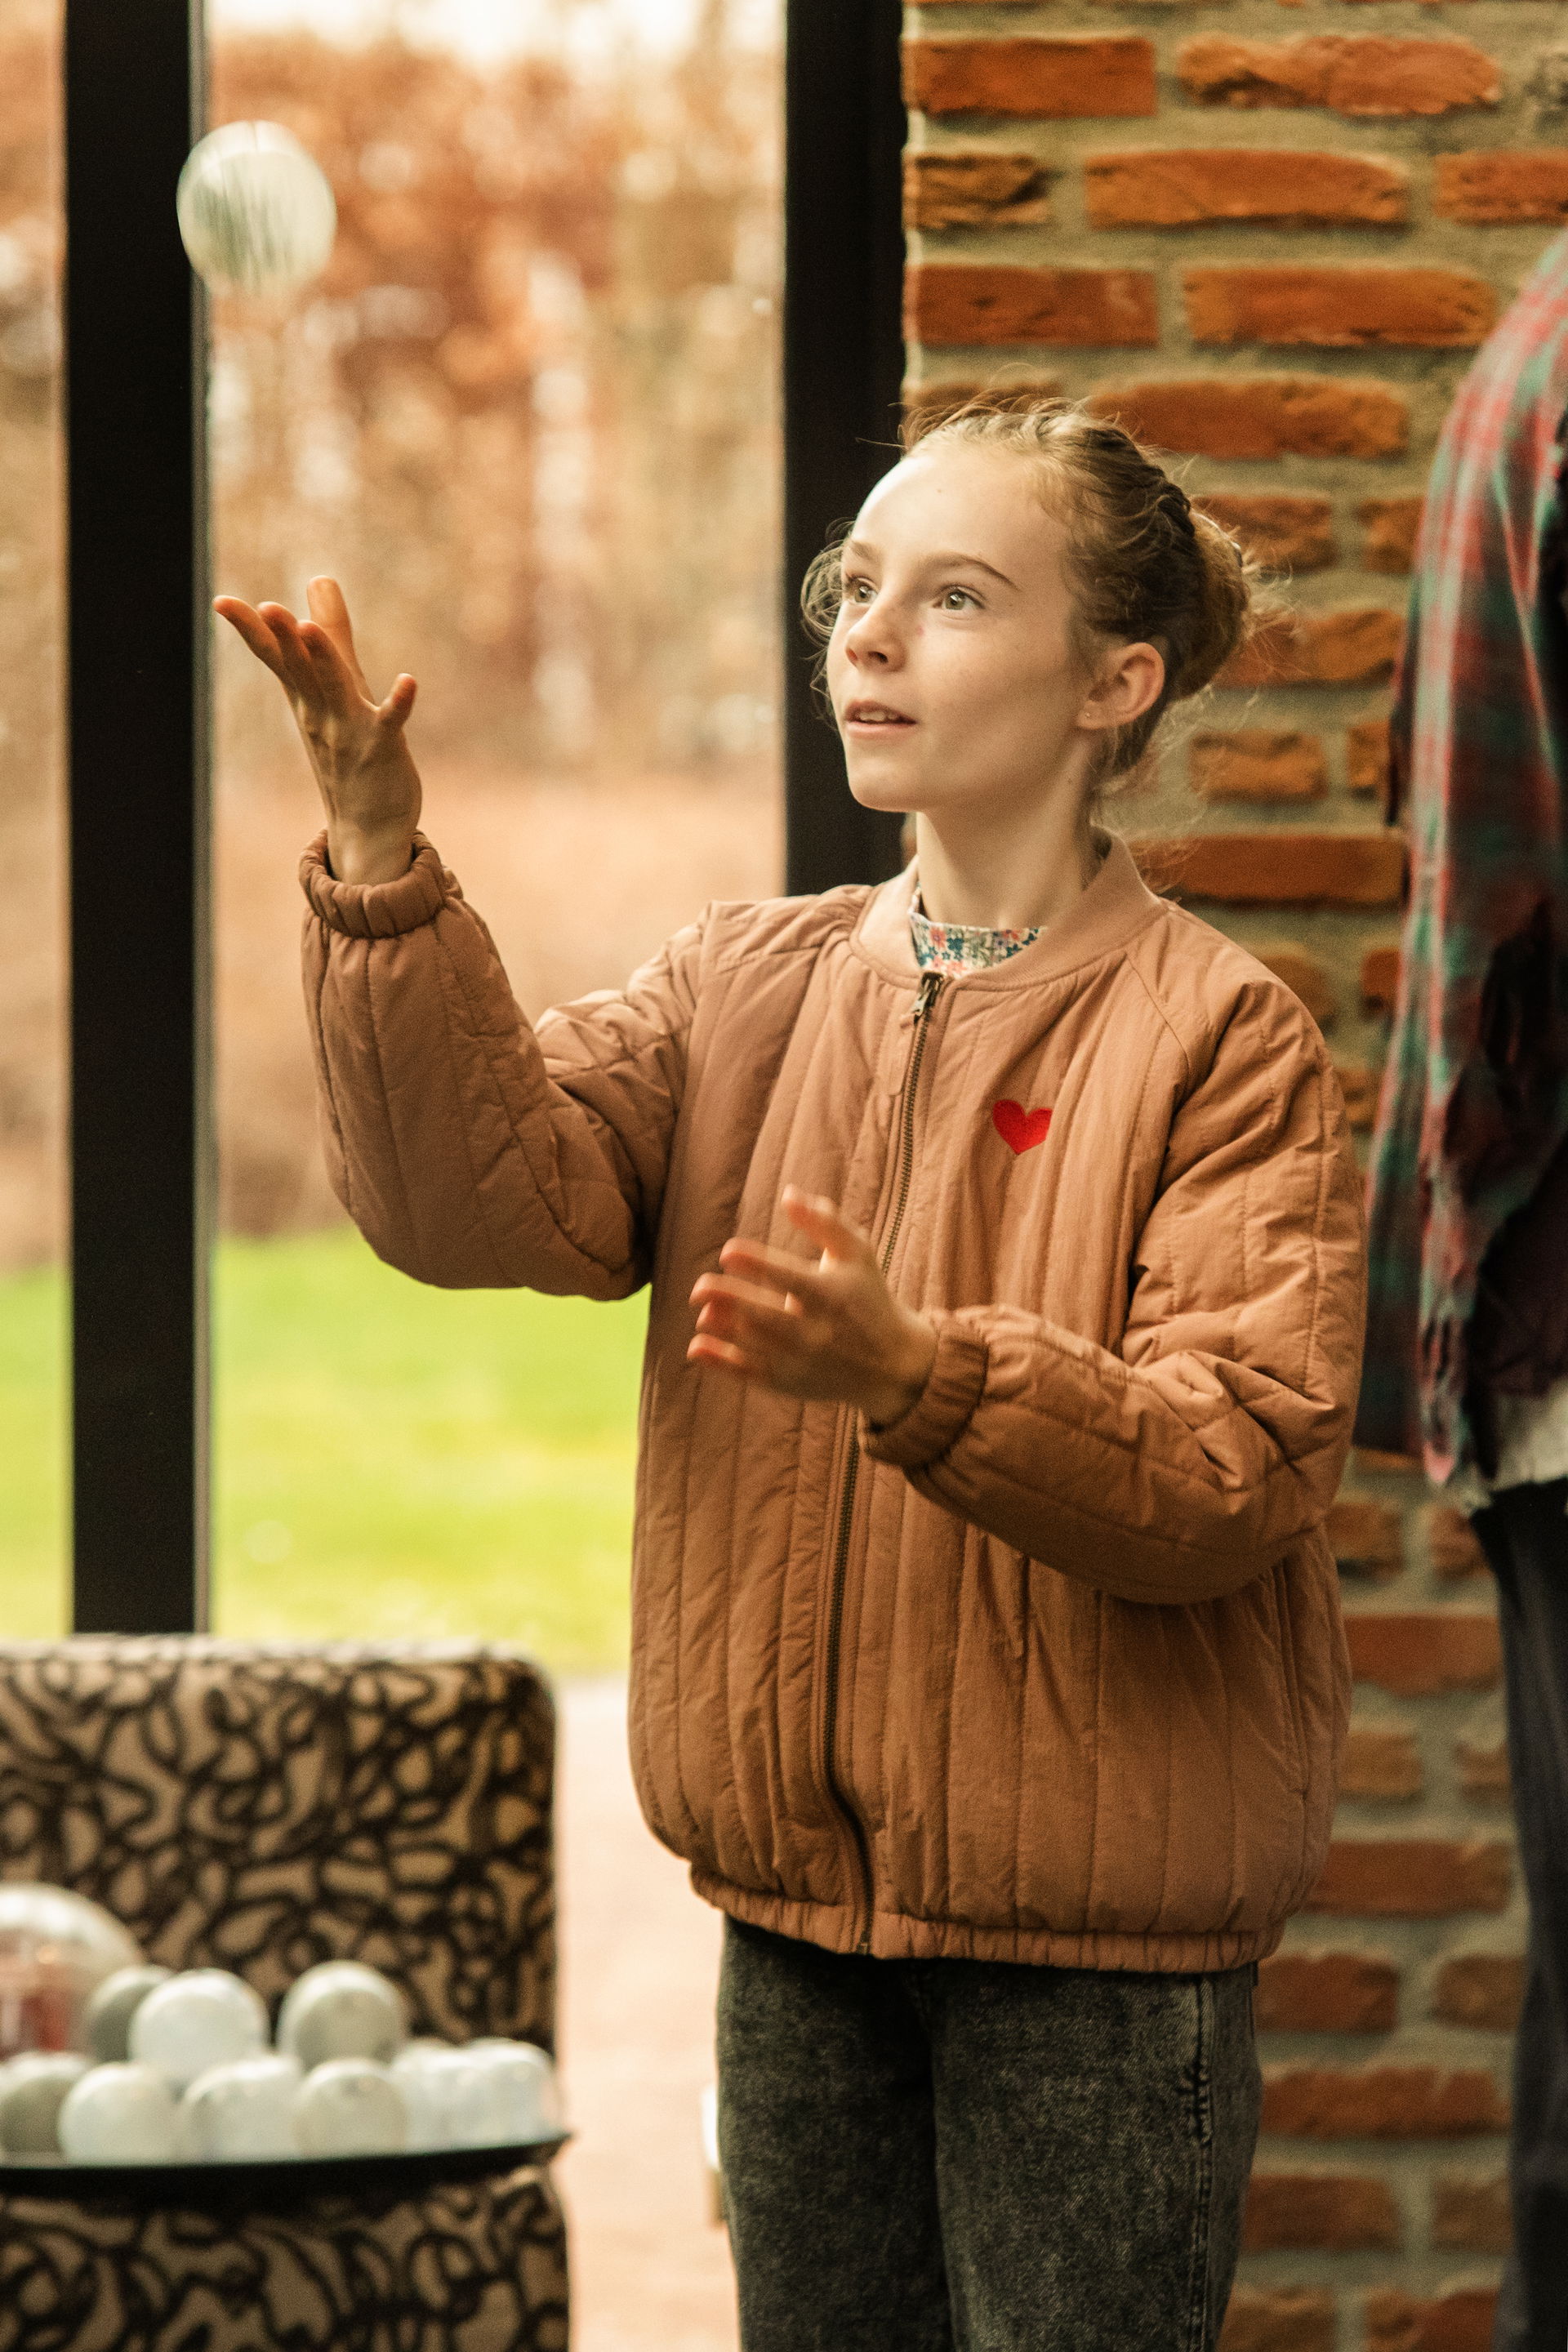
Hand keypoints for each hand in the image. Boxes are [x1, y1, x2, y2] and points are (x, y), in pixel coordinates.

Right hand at [213, 576, 421, 884]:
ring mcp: (350, 732)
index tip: (221, 601)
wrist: (368, 829)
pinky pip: (392, 722)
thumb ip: (332, 632)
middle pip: (298, 669)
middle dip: (282, 638)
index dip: (250, 630)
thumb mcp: (339, 686)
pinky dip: (399, 702)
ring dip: (323, 658)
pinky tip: (409, 680)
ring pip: (334, 689)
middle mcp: (321, 714)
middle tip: (266, 607)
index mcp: (307, 698)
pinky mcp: (384, 748)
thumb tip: (320, 578)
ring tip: (307, 627)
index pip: (274, 659)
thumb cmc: (352, 752)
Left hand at [688, 1187, 937, 1425]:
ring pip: (753, 1345)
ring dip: (723, 1328)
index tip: (728, 1251)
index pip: (788, 1277)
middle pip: (765, 1314)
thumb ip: (825, 1222)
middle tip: (700, 1286)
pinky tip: (696, 1347)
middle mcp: (814, 1330)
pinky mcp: (787, 1383)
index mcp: (829, 1294)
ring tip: (703, 1311)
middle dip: (729, 1299)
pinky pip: (748, 1373)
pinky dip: (720, 1363)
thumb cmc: (869, 1297)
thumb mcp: (858, 1254)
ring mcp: (799, 1360)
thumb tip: (788, 1193)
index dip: (756, 1263)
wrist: (892, 1364)